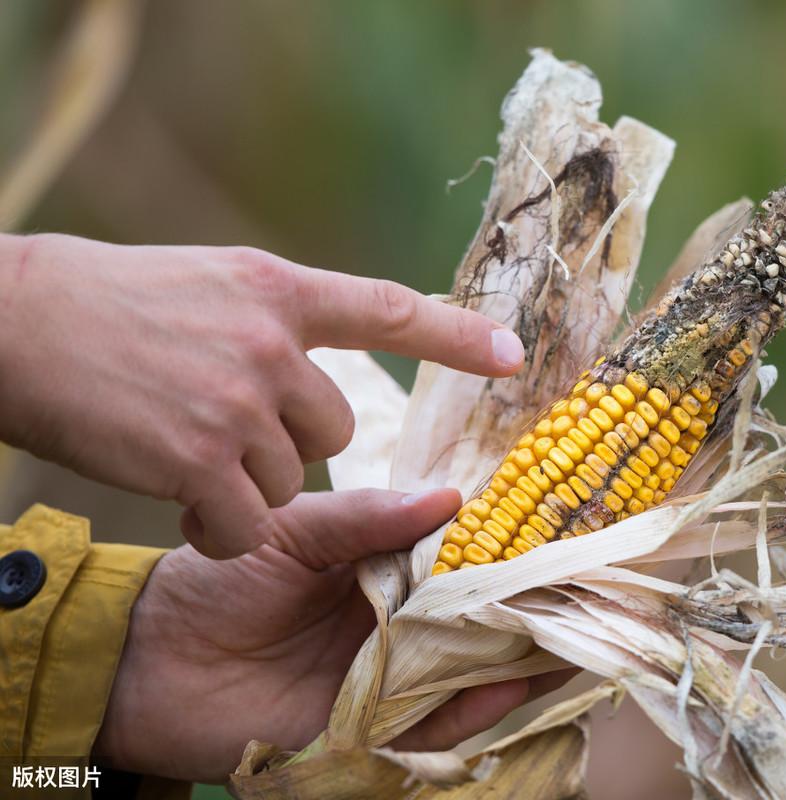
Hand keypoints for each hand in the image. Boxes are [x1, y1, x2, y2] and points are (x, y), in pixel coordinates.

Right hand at [0, 233, 525, 557]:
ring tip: (179, 452)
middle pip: (333, 429)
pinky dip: (220, 528)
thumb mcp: (207, 285)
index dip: (456, 334)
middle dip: (289, 443)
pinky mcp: (200, 460)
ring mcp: (237, 401)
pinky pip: (247, 521)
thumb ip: (274, 320)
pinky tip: (179, 505)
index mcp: (276, 288)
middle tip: (221, 429)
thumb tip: (317, 374)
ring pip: (290, 478)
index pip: (387, 310)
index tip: (512, 355)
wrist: (10, 323)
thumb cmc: (103, 304)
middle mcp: (269, 342)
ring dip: (245, 483)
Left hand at [93, 488, 572, 782]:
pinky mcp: (374, 727)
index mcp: (387, 567)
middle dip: (534, 602)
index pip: (464, 556)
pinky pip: (436, 722)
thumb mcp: (293, 531)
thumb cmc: (220, 580)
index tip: (562, 525)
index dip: (510, 544)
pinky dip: (477, 707)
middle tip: (590, 582)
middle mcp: (402, 622)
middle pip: (482, 615)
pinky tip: (513, 682)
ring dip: (524, 655)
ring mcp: (392, 676)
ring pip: (473, 668)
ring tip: (574, 632)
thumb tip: (452, 497)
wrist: (151, 661)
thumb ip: (365, 518)